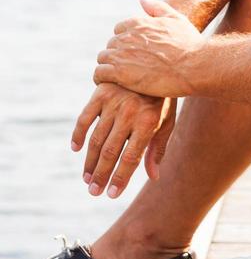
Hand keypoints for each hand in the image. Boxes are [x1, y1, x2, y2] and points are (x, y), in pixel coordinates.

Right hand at [71, 82, 176, 197]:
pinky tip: (76, 150)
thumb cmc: (162, 99)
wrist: (155, 63)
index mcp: (148, 123)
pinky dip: (78, 135)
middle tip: (93, 192)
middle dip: (101, 175)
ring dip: (89, 162)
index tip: (111, 194)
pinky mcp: (100, 93)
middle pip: (110, 152)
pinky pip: (84, 118)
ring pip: (96, 139)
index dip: (120, 178)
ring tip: (87, 178)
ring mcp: (113, 102)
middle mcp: (129, 113)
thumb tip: (154, 177)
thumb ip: (158, 149)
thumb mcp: (167, 122)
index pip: (131, 158)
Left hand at [94, 0, 203, 97]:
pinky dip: (102, 79)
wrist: (195, 66)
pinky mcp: (120, 73)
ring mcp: (122, 54)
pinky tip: (115, 85)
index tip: (136, 54)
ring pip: (103, 59)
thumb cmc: (190, 44)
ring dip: (110, 68)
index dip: (128, 43)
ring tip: (122, 79)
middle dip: (119, 56)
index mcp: (138, 22)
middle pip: (111, 45)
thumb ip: (157, 7)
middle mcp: (126, 36)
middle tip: (132, 69)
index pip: (120, 30)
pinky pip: (99, 74)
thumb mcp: (176, 19)